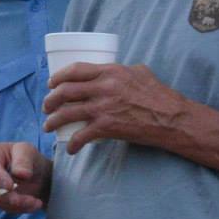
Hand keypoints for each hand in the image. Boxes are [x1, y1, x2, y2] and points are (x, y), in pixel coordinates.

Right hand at [0, 142, 49, 214]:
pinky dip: (18, 208)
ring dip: (17, 204)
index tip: (10, 187)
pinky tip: (31, 205)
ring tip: (36, 203)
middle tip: (30, 200)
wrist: (35, 172)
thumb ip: (23, 161)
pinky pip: (2, 207)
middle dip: (9, 196)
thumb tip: (21, 174)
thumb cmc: (28, 157)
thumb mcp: (28, 152)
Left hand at [42, 62, 190, 155]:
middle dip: (50, 100)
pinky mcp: (107, 127)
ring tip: (48, 126)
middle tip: (47, 107)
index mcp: (110, 72)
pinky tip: (70, 149)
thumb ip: (122, 70)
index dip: (58, 77)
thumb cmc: (159, 95)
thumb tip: (112, 71)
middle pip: (65, 91)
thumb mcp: (140, 72)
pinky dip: (73, 144)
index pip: (75, 70)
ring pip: (67, 113)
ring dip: (53, 121)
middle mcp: (103, 88)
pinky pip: (82, 136)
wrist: (171, 118)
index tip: (51, 84)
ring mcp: (103, 108)